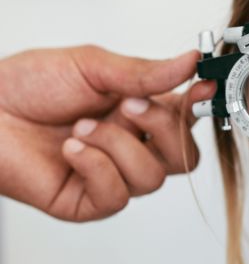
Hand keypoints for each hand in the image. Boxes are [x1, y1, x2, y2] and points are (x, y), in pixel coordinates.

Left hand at [0, 45, 215, 221]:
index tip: (203, 88)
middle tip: (127, 105)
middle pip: (182, 157)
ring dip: (117, 146)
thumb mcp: (92, 66)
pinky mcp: (88, 201)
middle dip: (160, 128)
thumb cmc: (30, 85)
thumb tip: (190, 62)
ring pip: (151, 178)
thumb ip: (144, 72)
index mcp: (138, 112)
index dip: (200, 106)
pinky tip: (72, 150)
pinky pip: (117, 196)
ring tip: (80, 128)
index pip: (186, 119)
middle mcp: (132, 146)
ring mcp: (112, 175)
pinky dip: (97, 167)